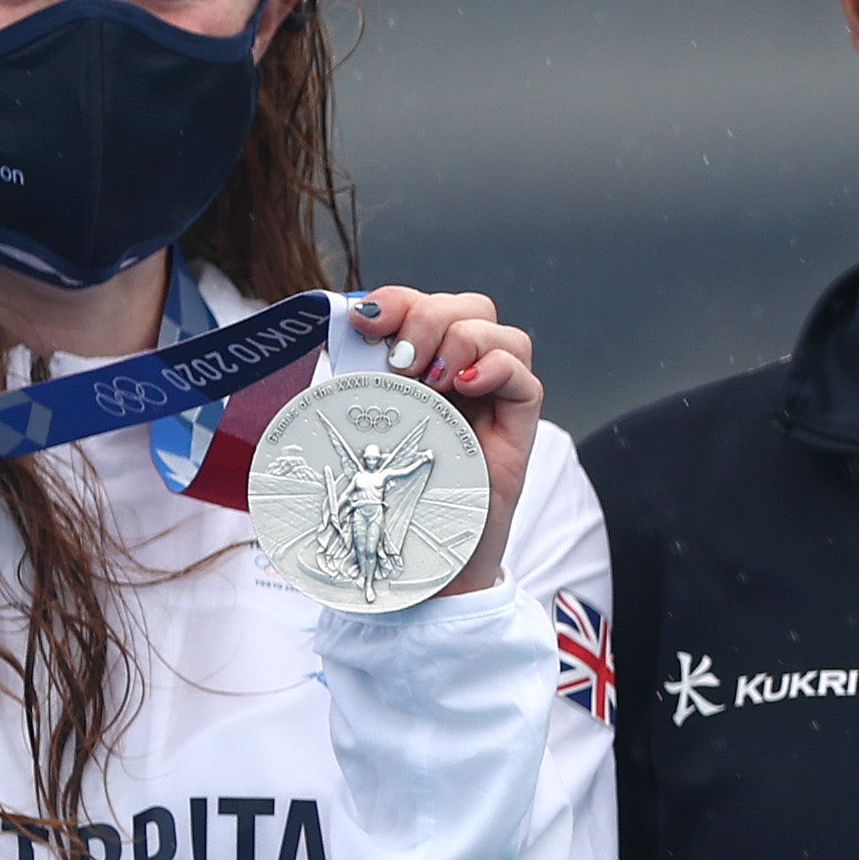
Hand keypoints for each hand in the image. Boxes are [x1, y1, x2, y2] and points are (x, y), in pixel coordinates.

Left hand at [349, 287, 547, 595]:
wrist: (421, 560)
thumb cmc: (386, 501)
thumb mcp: (357, 430)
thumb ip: (352, 384)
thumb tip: (333, 334)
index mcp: (422, 366)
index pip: (423, 305)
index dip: (399, 299)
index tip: (366, 322)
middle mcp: (461, 376)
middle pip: (468, 305)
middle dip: (428, 317)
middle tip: (401, 362)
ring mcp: (493, 400)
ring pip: (500, 331)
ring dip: (461, 340)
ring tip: (432, 382)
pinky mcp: (518, 428)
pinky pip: (525, 376)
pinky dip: (496, 368)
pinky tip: (463, 390)